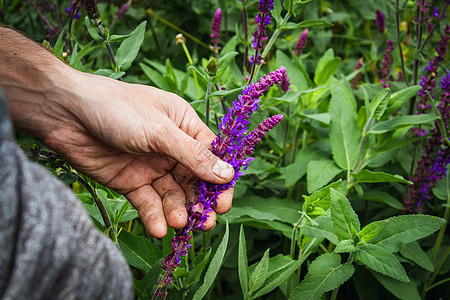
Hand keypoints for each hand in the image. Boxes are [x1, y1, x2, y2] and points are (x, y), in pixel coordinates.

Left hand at [7, 64, 233, 237]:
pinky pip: (148, 202)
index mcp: (184, 126)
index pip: (211, 156)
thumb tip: (227, 174)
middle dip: (200, 201)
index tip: (224, 202)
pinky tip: (158, 229)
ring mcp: (151, 166)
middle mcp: (171, 148)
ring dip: (177, 211)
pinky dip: (154, 216)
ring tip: (178, 223)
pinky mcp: (130, 182)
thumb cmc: (116, 108)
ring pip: (172, 195)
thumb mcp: (160, 131)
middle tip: (205, 222)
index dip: (220, 180)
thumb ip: (193, 155)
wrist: (65, 114)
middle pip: (194, 180)